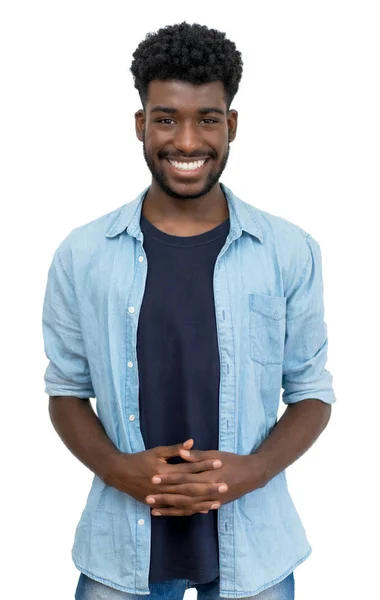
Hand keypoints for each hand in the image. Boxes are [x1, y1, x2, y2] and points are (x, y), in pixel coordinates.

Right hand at [106, 439, 224, 509]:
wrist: (120, 474)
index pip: (189, 468)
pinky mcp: (159, 504)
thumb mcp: (157, 451)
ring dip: (202, 502)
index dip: (205, 465)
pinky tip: (203, 509)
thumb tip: (191, 443)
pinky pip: (177, 510)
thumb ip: (175, 449)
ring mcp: (161, 497)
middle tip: (225, 486)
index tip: (220, 463)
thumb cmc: (140, 459)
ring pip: (185, 502)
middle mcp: (164, 486)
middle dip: (208, 487)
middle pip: (190, 488)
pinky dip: (190, 510)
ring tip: (218, 501)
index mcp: (165, 471)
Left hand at [147, 448, 264, 516]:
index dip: (169, 478)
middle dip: (165, 496)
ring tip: (153, 508)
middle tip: (148, 496)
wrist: (251, 474)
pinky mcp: (213, 505)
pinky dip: (181, 513)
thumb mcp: (215, 454)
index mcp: (208, 474)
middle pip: (183, 494)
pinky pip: (194, 511)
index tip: (154, 478)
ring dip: (170, 508)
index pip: (185, 477)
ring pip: (187, 506)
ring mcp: (211, 499)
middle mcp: (209, 489)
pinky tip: (168, 513)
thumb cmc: (231, 461)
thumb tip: (181, 452)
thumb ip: (197, 456)